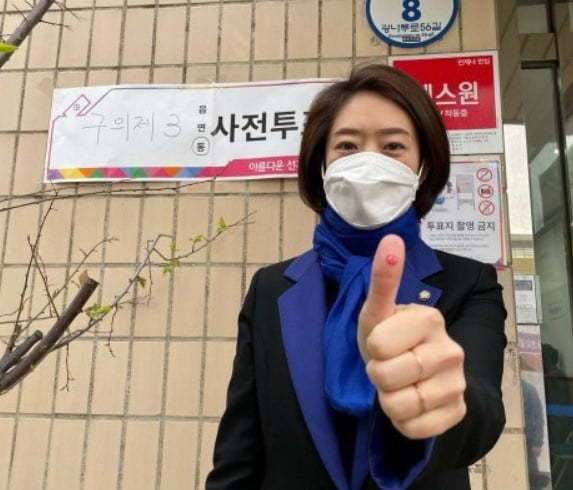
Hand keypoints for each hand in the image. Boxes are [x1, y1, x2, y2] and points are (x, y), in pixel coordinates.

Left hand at [357, 234, 466, 439]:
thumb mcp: (377, 311)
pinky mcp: (456, 413)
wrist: (414, 375)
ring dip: (386, 398)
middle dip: (376, 374)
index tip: (381, 342)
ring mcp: (457, 384)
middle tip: (388, 365)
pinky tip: (409, 404)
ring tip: (398, 384)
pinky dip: (401, 421)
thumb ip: (383, 277)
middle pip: (385, 376)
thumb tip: (390, 237)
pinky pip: (413, 428)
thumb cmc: (389, 338)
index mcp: (430, 319)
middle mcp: (451, 350)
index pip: (378, 344)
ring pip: (398, 405)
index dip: (372, 347)